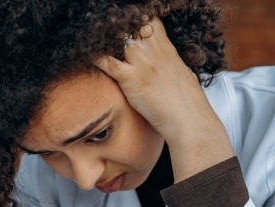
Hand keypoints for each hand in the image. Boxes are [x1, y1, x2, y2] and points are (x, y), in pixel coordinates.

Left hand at [95, 17, 233, 180]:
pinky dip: (95, 58)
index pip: (149, 20)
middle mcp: (153, 51)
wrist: (188, 120)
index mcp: (166, 48)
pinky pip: (107, 62)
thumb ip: (172, 64)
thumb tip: (171, 64)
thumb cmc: (187, 102)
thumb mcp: (182, 74)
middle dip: (117, 26)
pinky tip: (86, 56)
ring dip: (103, 39)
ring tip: (91, 39)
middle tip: (104, 29)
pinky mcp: (131, 79)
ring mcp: (141, 63)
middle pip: (132, 24)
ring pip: (117, 39)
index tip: (126, 23)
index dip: (137, 19)